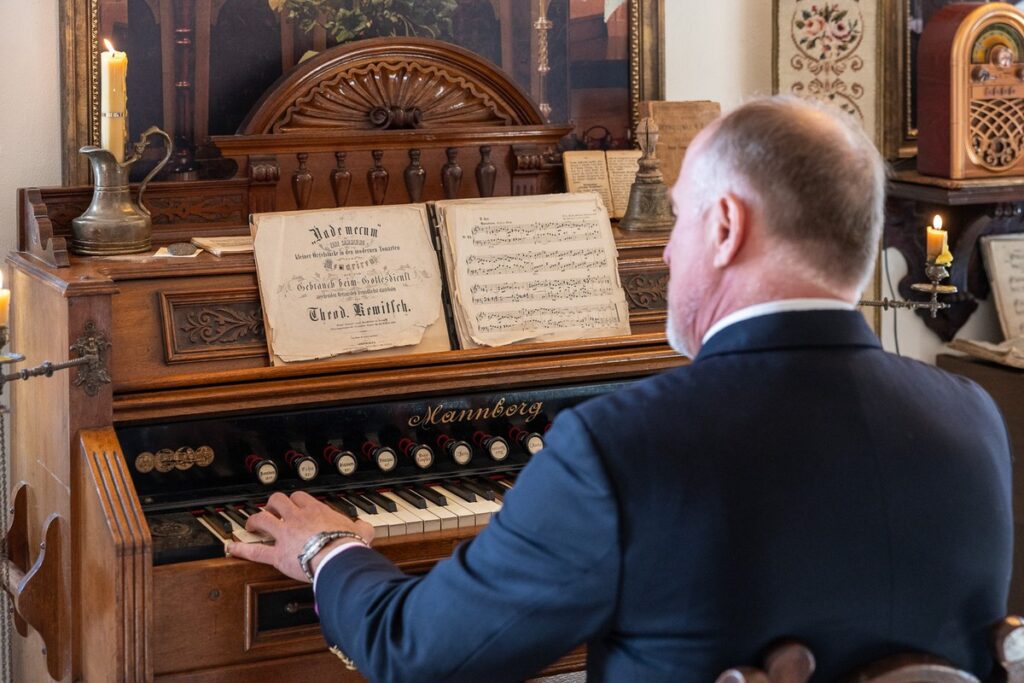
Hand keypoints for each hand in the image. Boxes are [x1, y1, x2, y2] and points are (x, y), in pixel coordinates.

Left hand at [227, 490, 374, 582]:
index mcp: (316, 511)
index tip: (294, 504)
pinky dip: (241, 548)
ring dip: (255, 519)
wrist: (338, 558)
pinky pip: (255, 550)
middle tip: (271, 511)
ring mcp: (284, 535)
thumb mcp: (361, 531)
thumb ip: (361, 527)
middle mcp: (297, 518)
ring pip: (262, 518)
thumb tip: (366, 527)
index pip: (299, 497)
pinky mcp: (277, 554)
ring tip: (251, 523)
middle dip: (272, 505)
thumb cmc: (349, 545)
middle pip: (277, 501)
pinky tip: (231, 547)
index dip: (294, 500)